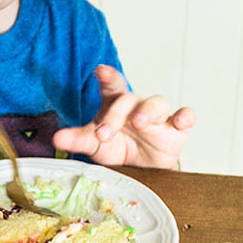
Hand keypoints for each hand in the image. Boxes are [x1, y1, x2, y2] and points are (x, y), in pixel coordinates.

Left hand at [53, 65, 194, 167]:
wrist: (140, 171)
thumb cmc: (117, 149)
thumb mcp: (95, 145)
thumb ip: (78, 139)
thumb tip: (57, 138)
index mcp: (115, 104)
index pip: (112, 85)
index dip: (108, 76)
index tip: (100, 70)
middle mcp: (137, 106)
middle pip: (129, 99)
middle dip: (116, 115)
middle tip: (104, 134)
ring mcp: (158, 116)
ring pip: (157, 103)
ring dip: (148, 111)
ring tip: (139, 123)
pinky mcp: (176, 129)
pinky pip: (185, 116)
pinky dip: (185, 117)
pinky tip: (180, 122)